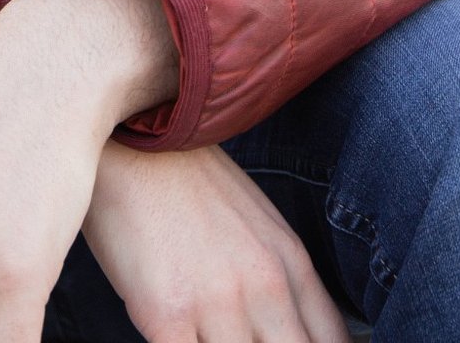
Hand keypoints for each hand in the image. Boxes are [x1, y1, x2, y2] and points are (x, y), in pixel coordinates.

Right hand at [80, 138, 352, 342]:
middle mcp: (265, 284)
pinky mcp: (167, 313)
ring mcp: (219, 301)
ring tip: (205, 334)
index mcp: (290, 261)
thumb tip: (288, 329)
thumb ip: (279, 278)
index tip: (286, 342)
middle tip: (239, 338)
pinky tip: (174, 339)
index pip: (331, 341)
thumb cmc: (184, 181)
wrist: (128, 138)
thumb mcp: (253, 222)